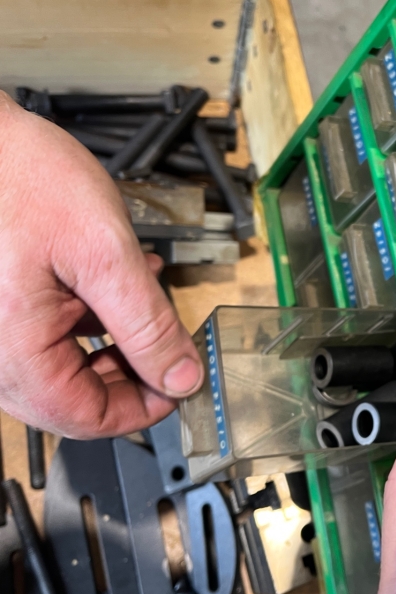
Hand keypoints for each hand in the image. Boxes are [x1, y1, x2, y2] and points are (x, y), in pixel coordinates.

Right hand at [0, 92, 202, 437]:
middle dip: (132, 373)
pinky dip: (93, 317)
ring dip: (118, 341)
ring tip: (151, 302)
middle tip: (171, 346)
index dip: (142, 408)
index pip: (85, 417)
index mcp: (13, 348)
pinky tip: (122, 284)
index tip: (180, 386)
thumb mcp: (106, 254)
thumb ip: (148, 324)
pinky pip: (51, 332)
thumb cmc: (21, 176)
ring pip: (67, 364)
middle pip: (74, 396)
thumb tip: (181, 377)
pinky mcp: (2, 304)